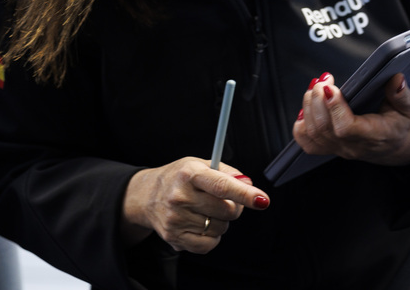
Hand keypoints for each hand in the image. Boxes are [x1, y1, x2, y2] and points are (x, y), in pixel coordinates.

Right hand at [122, 158, 269, 253]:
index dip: (245, 194)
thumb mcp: (200, 164)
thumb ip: (227, 172)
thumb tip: (249, 184)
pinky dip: (212, 237)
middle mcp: (181, 196)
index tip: (262, 200)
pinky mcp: (173, 237)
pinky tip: (201, 224)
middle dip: (233, 207)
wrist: (147, 196)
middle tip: (224, 201)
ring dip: (221, 222)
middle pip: (227, 210)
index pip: (222, 186)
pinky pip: (208, 245)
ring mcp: (176, 218)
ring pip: (220, 228)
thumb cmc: (179, 178)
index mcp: (190, 174)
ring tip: (205, 211)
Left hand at [294, 72, 409, 165]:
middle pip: (323, 128)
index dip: (334, 107)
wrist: (402, 148)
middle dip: (317, 99)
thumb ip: (402, 95)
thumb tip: (396, 79)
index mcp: (375, 135)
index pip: (346, 128)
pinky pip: (309, 143)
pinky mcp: (332, 148)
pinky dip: (302, 124)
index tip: (330, 86)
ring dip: (308, 107)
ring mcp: (341, 149)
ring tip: (316, 86)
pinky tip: (308, 106)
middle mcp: (353, 146)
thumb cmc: (405, 125)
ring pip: (313, 134)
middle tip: (323, 79)